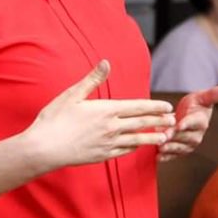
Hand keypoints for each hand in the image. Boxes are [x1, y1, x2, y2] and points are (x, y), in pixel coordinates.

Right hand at [24, 60, 176, 170]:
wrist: (44, 148)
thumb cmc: (55, 118)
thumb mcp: (72, 94)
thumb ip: (92, 79)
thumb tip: (106, 62)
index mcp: (106, 110)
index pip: (137, 107)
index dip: (154, 106)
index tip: (167, 107)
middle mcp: (111, 127)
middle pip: (141, 123)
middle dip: (158, 121)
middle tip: (173, 121)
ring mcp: (108, 143)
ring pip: (136, 140)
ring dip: (151, 137)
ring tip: (164, 137)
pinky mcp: (101, 156)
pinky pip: (123, 151)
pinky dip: (134, 148)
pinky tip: (138, 147)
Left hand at [157, 85, 217, 161]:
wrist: (189, 115)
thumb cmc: (196, 104)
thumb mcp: (203, 96)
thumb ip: (214, 94)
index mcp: (201, 121)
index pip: (194, 123)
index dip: (186, 124)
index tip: (178, 125)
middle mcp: (197, 135)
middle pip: (185, 137)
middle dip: (174, 136)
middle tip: (163, 135)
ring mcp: (189, 144)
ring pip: (180, 147)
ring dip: (170, 148)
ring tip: (160, 147)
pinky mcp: (182, 151)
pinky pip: (175, 155)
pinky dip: (166, 157)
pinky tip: (158, 157)